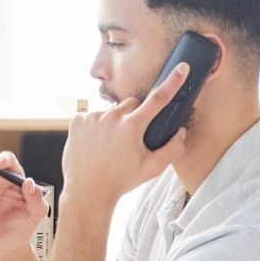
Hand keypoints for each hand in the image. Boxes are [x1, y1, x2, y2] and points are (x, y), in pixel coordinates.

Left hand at [60, 64, 190, 213]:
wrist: (88, 192)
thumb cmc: (122, 181)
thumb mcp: (153, 169)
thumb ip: (173, 149)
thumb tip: (181, 132)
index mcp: (132, 127)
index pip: (158, 99)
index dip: (172, 82)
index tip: (182, 68)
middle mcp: (112, 117)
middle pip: (132, 104)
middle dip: (135, 116)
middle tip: (131, 138)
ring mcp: (92, 118)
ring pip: (111, 111)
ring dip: (114, 122)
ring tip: (109, 145)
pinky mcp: (77, 121)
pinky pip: (92, 116)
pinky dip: (96, 126)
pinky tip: (95, 143)